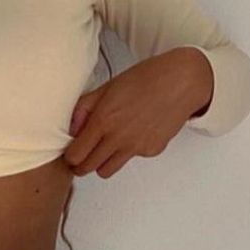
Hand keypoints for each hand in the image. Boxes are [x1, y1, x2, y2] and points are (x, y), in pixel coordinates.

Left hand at [63, 47, 212, 178]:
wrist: (180, 82)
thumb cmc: (144, 79)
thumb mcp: (107, 87)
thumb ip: (84, 108)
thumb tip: (71, 129)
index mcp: (103, 121)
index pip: (75, 155)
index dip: (69, 156)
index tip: (69, 152)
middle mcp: (118, 138)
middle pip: (88, 168)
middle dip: (80, 165)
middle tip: (81, 156)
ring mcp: (136, 147)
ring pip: (107, 170)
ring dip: (101, 163)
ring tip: (103, 147)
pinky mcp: (151, 150)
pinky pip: (130, 158)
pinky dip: (127, 151)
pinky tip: (133, 131)